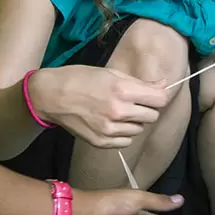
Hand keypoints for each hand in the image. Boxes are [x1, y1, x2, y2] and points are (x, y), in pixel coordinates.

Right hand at [27, 66, 172, 147]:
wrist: (50, 96)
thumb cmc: (80, 79)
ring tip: (117, 111)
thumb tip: (164, 85)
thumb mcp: (111, 73)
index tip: (152, 95)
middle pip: (152, 116)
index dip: (159, 96)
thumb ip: (140, 83)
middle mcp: (118, 111)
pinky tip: (111, 123)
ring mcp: (109, 129)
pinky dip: (122, 134)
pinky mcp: (101, 142)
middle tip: (133, 102)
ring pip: (139, 130)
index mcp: (122, 90)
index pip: (160, 100)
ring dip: (134, 122)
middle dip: (147, 109)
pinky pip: (125, 141)